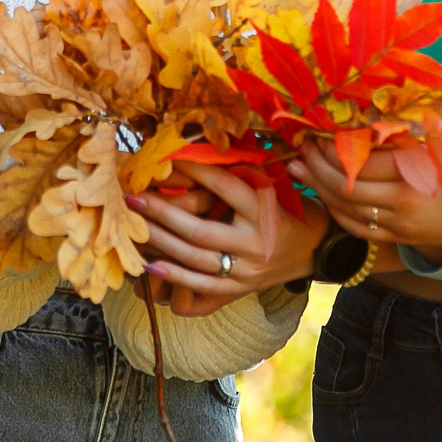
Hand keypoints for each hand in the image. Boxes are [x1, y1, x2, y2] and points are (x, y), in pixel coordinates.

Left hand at [130, 164, 329, 317]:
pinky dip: (174, 276)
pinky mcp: (239, 289)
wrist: (308, 249)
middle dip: (163, 214)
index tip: (166, 161)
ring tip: (135, 227)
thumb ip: (236, 176)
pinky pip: (201, 285)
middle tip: (134, 198)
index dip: (196, 173)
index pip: (226, 188)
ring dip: (161, 243)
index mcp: (263, 209)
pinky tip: (149, 265)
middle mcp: (256, 241)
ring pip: (197, 259)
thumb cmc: (278, 210)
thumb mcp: (266, 188)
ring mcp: (247, 269)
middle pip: (201, 231)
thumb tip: (190, 152)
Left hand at [291, 138, 441, 256]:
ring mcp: (400, 224)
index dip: (331, 148)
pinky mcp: (400, 238)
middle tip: (300, 149)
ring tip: (302, 170)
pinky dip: (338, 212)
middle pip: (345, 186)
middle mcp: (402, 201)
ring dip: (320, 190)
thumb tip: (360, 122)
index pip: (358, 161)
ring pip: (347, 210)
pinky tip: (326, 196)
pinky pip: (359, 228)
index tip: (315, 132)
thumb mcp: (439, 144)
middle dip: (317, 167)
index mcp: (413, 171)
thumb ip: (401, 137)